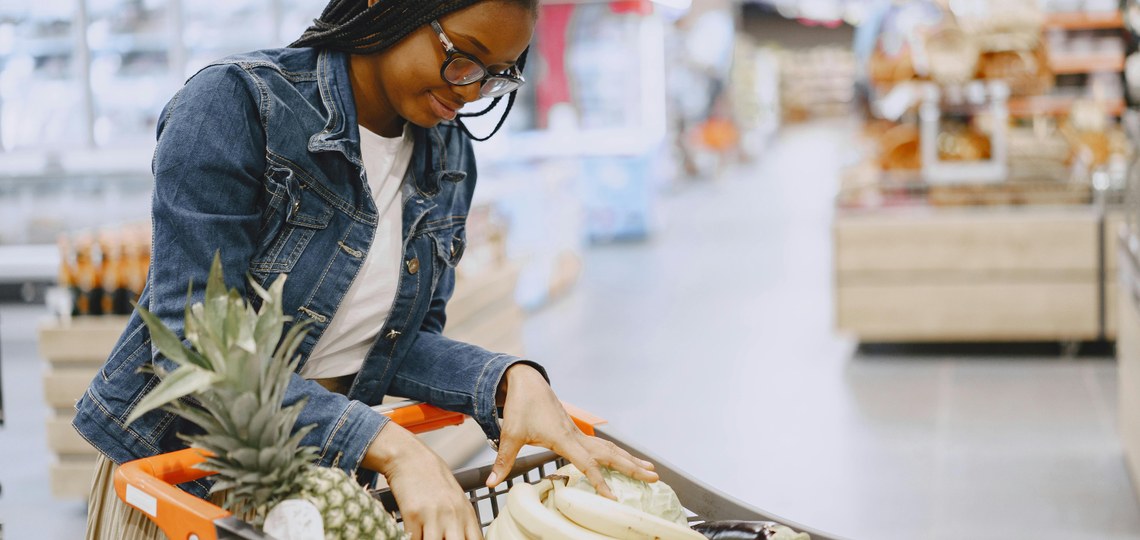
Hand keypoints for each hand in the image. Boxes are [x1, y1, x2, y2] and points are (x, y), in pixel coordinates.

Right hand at [363, 422, 481, 539]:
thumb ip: (462, 523)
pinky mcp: (412, 514)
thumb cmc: (433, 479)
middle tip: (441, 539)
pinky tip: (413, 534)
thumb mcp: (455, 500)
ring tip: (426, 536)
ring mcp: (433, 515)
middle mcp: (453, 515)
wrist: (411, 458)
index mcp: (466, 513)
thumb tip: (464, 539)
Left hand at [486, 364, 658, 498]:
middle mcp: (576, 435)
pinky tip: (626, 461)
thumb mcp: (509, 434)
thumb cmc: (519, 407)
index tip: (612, 498)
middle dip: (632, 467)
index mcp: (563, 438)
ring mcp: (578, 432)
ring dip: (630, 460)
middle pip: (610, 454)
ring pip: (610, 449)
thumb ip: (503, 460)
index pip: (587, 463)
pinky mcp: (576, 431)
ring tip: (651, 470)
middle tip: (655, 478)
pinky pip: (602, 446)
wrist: (526, 381)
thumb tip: (491, 483)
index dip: (599, 481)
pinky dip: (617, 454)